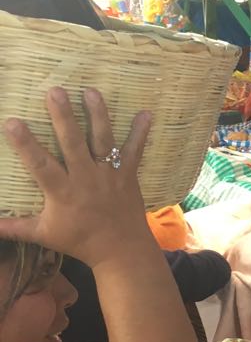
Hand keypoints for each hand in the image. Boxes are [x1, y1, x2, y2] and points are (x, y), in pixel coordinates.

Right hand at [0, 87, 153, 267]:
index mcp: (62, 192)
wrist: (121, 250)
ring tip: (91, 91)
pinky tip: (146, 113)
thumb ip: (14, 227)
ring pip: (102, 140)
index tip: (12, 122)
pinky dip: (140, 133)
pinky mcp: (128, 175)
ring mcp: (109, 175)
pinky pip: (134, 151)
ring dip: (98, 114)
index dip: (26, 143)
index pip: (40, 164)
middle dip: (64, 116)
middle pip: (73, 143)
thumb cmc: (80, 241)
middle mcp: (86, 178)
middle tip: (55, 90)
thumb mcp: (44, 234)